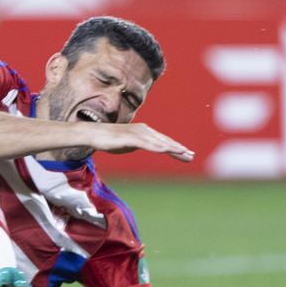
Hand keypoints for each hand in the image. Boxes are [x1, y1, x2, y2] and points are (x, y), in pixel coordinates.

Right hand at [78, 122, 194, 160]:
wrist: (93, 134)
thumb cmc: (110, 139)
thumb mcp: (130, 144)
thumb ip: (141, 145)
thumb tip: (149, 148)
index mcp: (145, 132)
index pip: (164, 141)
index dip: (176, 148)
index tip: (188, 155)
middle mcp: (144, 130)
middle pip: (165, 141)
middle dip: (179, 149)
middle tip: (192, 156)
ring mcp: (138, 133)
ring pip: (159, 142)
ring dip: (172, 148)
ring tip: (184, 154)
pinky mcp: (131, 137)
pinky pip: (147, 144)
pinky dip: (158, 147)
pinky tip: (167, 151)